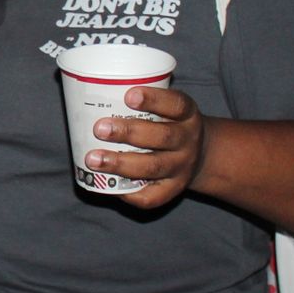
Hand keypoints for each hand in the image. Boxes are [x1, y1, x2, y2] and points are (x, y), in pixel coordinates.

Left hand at [81, 86, 206, 211]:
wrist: (200, 155)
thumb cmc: (169, 124)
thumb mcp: (168, 108)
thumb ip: (143, 103)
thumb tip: (95, 95)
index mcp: (187, 115)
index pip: (176, 104)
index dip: (154, 100)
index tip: (129, 95)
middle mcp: (187, 141)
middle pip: (162, 137)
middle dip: (128, 133)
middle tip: (99, 128)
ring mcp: (182, 168)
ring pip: (153, 167)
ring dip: (120, 164)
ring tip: (93, 159)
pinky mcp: (174, 189)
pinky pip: (152, 197)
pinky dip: (129, 193)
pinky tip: (109, 186)